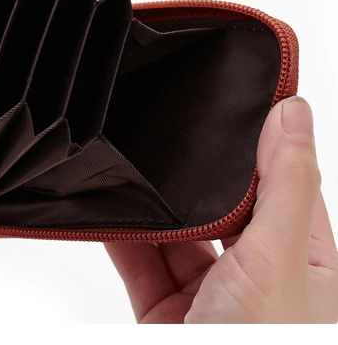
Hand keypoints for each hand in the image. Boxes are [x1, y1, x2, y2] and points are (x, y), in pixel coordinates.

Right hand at [106, 96, 336, 322]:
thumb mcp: (278, 258)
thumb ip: (284, 185)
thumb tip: (292, 113)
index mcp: (305, 263)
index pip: (284, 187)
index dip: (261, 147)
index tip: (232, 103)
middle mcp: (258, 278)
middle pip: (222, 210)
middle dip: (194, 183)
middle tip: (168, 136)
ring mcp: (209, 296)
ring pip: (176, 237)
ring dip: (153, 212)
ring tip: (130, 175)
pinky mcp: (164, 310)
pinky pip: (138, 263)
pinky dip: (120, 239)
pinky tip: (108, 214)